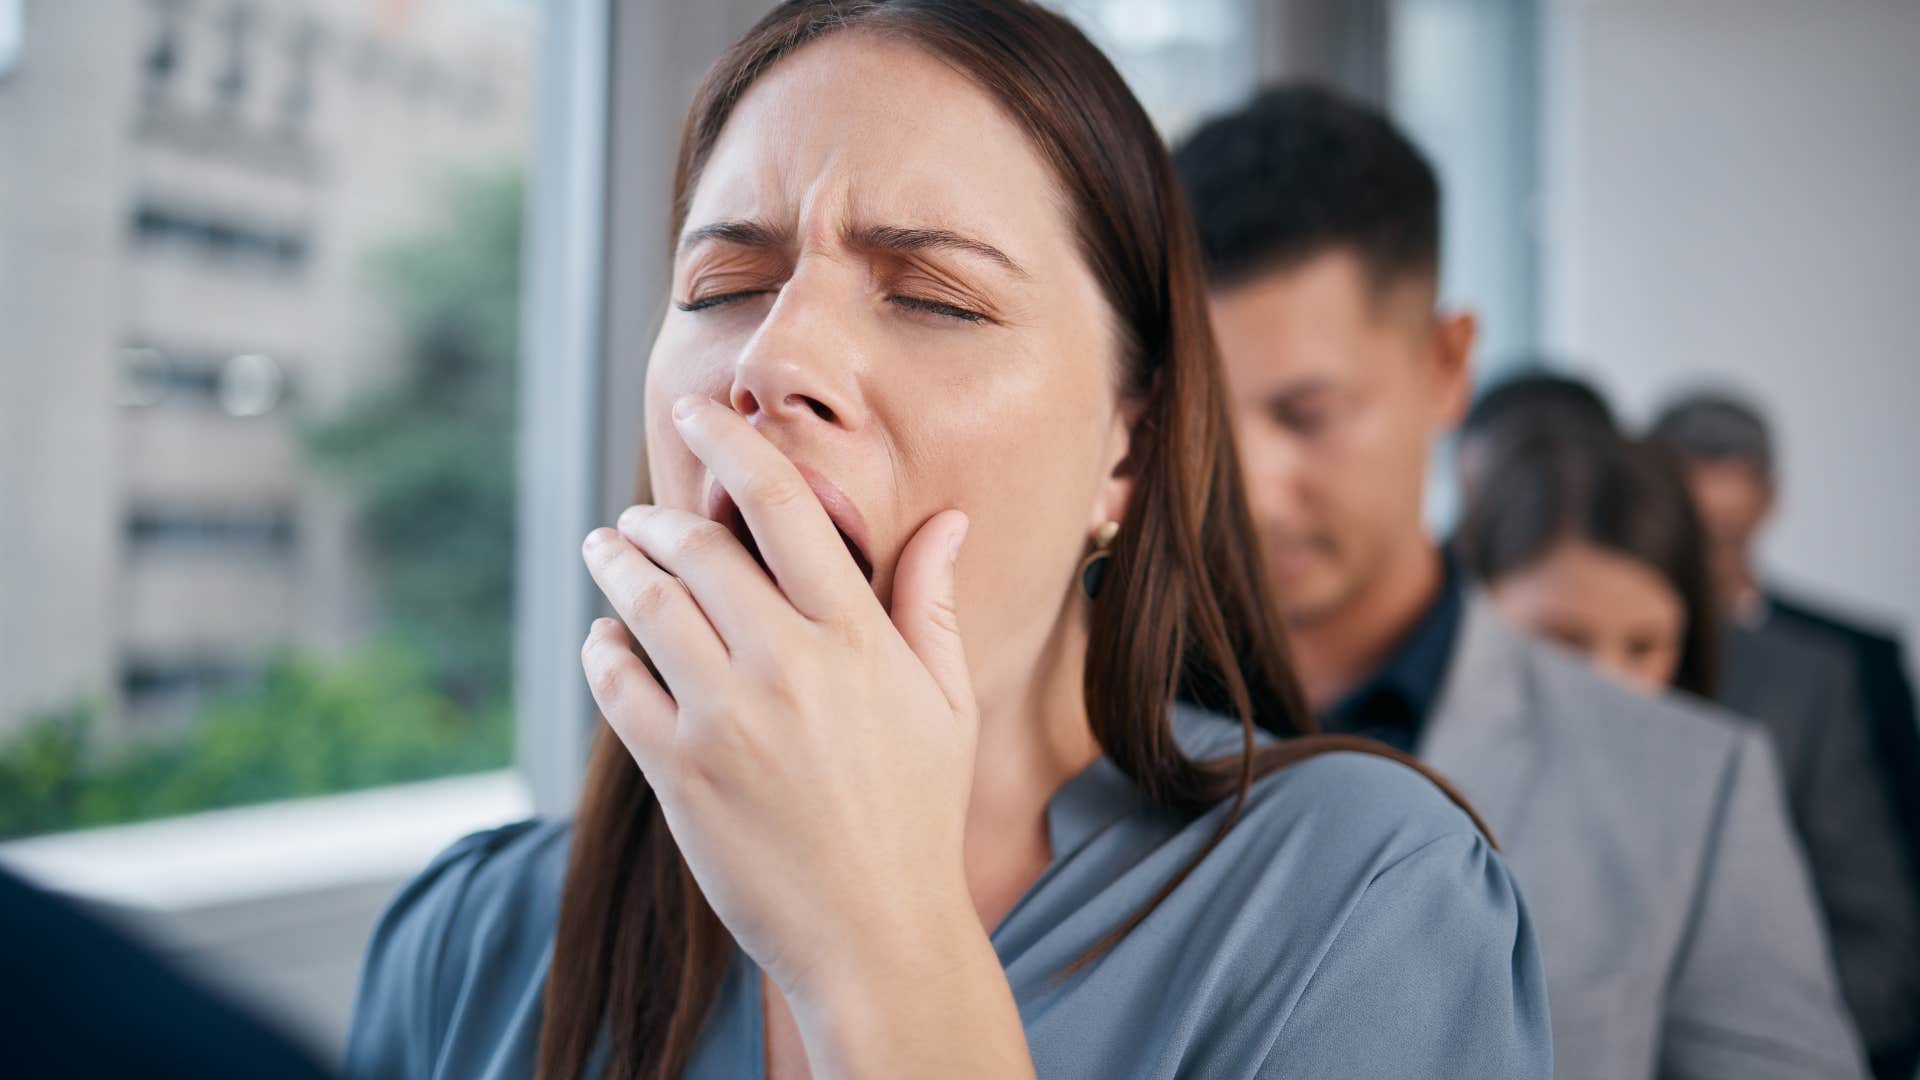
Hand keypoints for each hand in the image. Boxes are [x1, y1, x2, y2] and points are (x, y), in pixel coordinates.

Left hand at [579, 394, 980, 1010]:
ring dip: (617, 566)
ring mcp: (727, 719)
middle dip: (656, 519)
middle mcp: (788, 665)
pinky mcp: (680, 771)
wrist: (876, 934)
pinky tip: (607, 642)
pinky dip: (601, 649)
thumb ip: (931, 603)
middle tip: (638, 518)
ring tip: (607, 554)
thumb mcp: (945, 703)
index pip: (783, 506)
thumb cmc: (917, 814)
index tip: (700, 414)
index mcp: (856, 638)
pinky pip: (617, 684)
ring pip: (646, 605)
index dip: (733, 445)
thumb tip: (948, 521)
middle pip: (697, 550)